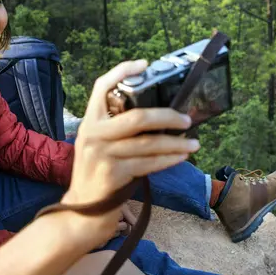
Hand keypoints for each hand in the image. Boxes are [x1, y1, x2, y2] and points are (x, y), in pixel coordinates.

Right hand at [61, 60, 200, 242]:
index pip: (101, 87)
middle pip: (136, 116)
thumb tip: (156, 116)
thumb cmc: (96, 174)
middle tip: (186, 119)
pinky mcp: (113, 174)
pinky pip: (149, 163)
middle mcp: (93, 134)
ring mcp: (102, 154)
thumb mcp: (97, 145)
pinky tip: (181, 157)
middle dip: (167, 116)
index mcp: (89, 122)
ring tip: (194, 143)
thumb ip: (115, 129)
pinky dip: (169, 160)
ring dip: (176, 142)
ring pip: (148, 143)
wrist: (81, 210)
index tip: (144, 64)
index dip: (122, 71)